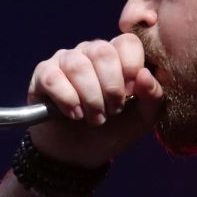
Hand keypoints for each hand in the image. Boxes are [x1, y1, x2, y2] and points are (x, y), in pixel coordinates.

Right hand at [27, 34, 162, 167]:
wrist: (80, 154)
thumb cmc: (113, 130)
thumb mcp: (143, 118)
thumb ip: (153, 96)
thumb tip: (145, 75)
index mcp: (118, 56)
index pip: (128, 41)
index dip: (131, 68)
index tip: (130, 96)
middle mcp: (91, 52)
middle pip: (103, 51)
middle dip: (111, 88)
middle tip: (113, 111)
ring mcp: (65, 60)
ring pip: (78, 66)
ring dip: (90, 98)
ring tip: (95, 119)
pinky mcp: (43, 74)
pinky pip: (53, 78)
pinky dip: (67, 100)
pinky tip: (73, 114)